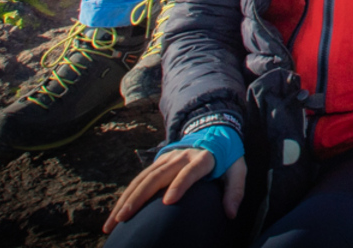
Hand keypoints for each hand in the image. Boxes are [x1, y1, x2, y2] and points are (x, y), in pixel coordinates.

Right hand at [103, 149, 244, 231]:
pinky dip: (126, 195)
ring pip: (143, 179)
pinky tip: (117, 212)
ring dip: (126, 199)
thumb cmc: (227, 158)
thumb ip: (236, 190)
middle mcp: (181, 157)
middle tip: (125, 218)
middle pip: (157, 177)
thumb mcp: (238, 170)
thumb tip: (231, 214)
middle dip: (139, 198)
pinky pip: (139, 179)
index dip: (180, 185)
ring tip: (114, 221)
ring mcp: (167, 158)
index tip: (168, 202)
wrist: (214, 132)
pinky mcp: (158, 162)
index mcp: (203, 158)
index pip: (190, 172)